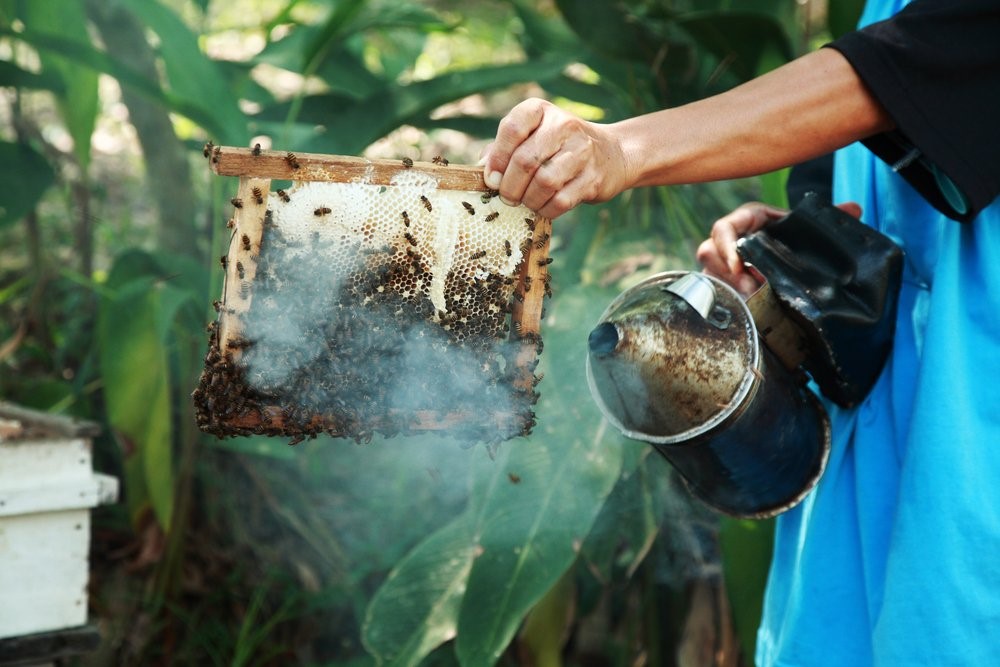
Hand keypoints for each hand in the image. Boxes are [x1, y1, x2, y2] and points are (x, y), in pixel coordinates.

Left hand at [482, 98, 626, 218]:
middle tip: (507, 197)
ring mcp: (582, 152)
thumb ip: (504, 148)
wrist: (611, 154)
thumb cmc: (558, 147)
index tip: (492, 178)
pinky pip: (561, 201)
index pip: (512, 129)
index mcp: (541, 110)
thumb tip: (483, 169)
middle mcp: (564, 125)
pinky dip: (546, 209)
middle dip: (510, 186)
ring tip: (526, 201)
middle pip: (525, 160)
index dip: (497, 159)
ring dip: (529, 199)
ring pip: (544, 182)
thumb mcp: (532, 136)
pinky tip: (544, 207)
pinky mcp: (593, 178)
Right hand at [696, 201, 861, 295]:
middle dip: (730, 274)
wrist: (779, 261)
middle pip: (711, 253)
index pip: (724, 227)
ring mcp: (720, 265)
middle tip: (753, 290)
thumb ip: (826, 221)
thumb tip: (854, 209)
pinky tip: (748, 310)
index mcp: (746, 222)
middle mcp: (727, 242)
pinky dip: (730, 302)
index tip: (739, 264)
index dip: (726, 243)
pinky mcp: (719, 285)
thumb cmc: (789, 242)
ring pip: (711, 276)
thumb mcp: (804, 231)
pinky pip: (715, 294)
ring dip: (731, 289)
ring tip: (754, 301)